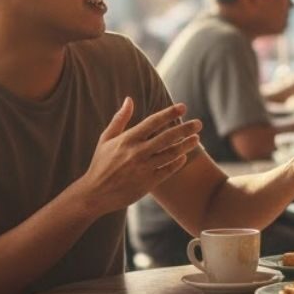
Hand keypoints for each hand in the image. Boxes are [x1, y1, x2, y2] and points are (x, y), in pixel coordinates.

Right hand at [79, 100, 201, 213]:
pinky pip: (168, 170)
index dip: (169, 113)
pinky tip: (183, 156)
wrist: (94, 194)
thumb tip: (129, 99)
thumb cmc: (100, 164)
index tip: (183, 107)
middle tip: (198, 123)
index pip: (153, 122)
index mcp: (127, 139)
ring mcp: (143, 168)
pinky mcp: (148, 183)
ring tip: (196, 139)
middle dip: (185, 128)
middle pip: (167, 137)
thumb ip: (120, 119)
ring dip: (186, 145)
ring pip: (171, 153)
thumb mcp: (106, 139)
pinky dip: (178, 162)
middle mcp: (137, 152)